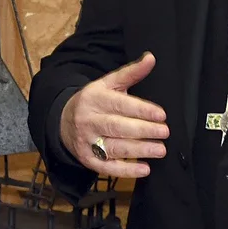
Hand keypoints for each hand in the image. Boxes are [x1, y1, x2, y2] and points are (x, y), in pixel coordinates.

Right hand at [60, 53, 169, 177]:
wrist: (63, 121)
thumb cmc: (94, 102)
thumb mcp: (108, 84)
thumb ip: (130, 73)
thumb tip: (151, 58)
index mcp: (94, 98)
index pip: (120, 104)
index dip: (141, 110)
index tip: (161, 115)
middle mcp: (88, 120)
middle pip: (117, 126)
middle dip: (143, 130)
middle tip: (164, 132)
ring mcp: (87, 141)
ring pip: (114, 147)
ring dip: (139, 150)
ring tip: (160, 150)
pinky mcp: (88, 159)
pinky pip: (107, 167)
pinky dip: (126, 170)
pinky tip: (144, 169)